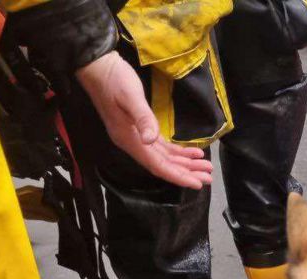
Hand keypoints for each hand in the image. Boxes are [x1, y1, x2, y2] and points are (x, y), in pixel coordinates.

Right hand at [75, 52, 213, 189]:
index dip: (177, 176)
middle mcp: (133, 143)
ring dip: (184, 163)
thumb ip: (142, 119)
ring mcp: (136, 136)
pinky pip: (160, 147)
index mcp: (130, 140)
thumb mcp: (131, 97)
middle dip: (186, 172)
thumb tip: (150, 140)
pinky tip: (192, 153)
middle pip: (163, 165)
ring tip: (205, 167)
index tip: (196, 184)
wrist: (98, 66)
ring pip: (164, 157)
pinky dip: (177, 151)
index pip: (157, 165)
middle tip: (208, 177)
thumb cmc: (115, 80)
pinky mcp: (139, 128)